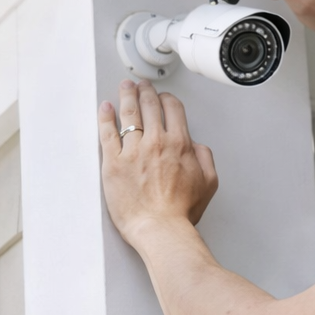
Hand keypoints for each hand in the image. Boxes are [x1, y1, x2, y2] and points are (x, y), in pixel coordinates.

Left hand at [98, 80, 217, 243]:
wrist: (160, 228)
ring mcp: (133, 151)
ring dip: (127, 96)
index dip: (167, 99)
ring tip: (125, 88)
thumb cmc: (180, 212)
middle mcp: (156, 143)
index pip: (173, 109)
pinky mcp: (113, 163)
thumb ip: (205, 158)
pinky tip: (105, 108)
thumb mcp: (209, 183)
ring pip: (129, 113)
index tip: (163, 98)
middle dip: (146, 91)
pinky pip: (107, 132)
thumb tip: (197, 147)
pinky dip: (105, 117)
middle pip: (150, 106)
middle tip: (141, 86)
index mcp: (180, 144)